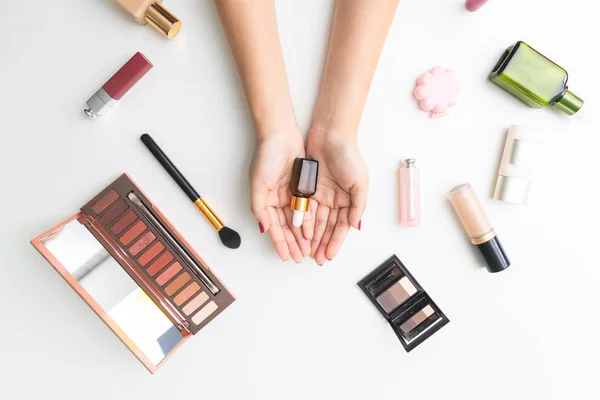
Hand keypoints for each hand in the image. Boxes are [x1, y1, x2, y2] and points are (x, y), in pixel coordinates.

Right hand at [250, 125, 313, 261]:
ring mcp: (290, 192)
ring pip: (297, 219)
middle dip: (293, 243)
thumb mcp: (258, 184)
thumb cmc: (266, 156)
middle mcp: (277, 199)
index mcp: (264, 200)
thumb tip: (263, 228)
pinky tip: (312, 231)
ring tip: (309, 249)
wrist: (280, 134)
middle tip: (301, 257)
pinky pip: (306, 206)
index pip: (274, 227)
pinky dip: (308, 219)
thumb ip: (259, 208)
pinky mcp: (301, 185)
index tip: (286, 256)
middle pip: (286, 227)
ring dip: (301, 235)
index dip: (280, 243)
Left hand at [306, 128, 368, 264]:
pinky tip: (300, 233)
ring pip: (315, 220)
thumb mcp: (360, 182)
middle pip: (327, 227)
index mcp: (349, 199)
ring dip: (311, 236)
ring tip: (306, 251)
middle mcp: (335, 199)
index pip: (341, 227)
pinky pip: (304, 207)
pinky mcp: (307, 186)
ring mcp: (320, 193)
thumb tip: (355, 226)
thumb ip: (358, 205)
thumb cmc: (348, 155)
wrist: (331, 134)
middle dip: (322, 244)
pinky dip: (303, 221)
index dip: (335, 242)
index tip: (329, 256)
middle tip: (316, 259)